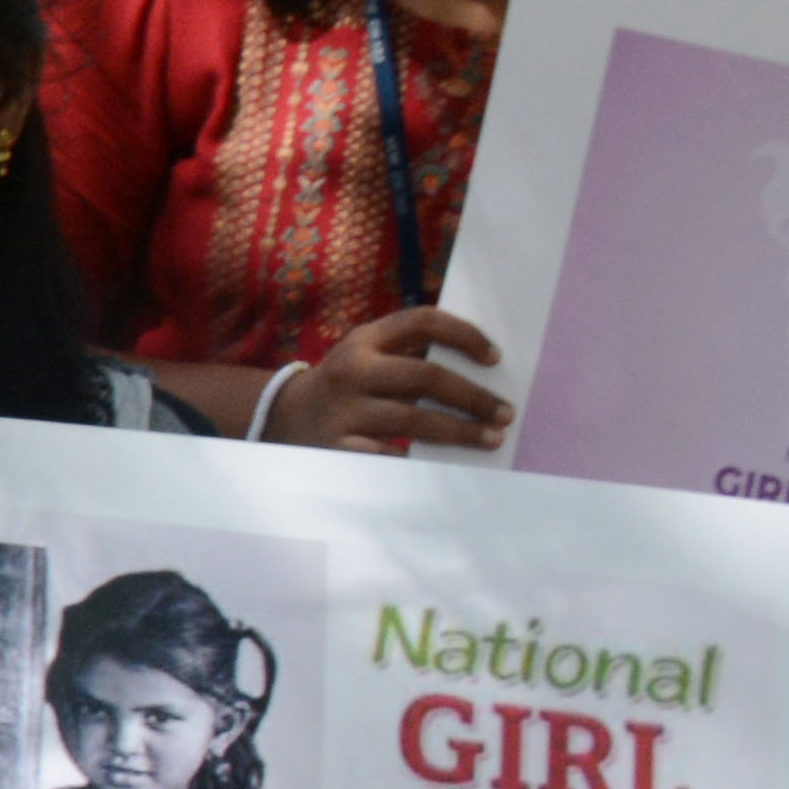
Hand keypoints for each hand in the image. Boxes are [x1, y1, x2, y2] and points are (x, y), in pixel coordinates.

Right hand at [263, 303, 507, 455]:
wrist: (283, 417)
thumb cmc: (347, 384)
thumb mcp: (367, 354)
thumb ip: (409, 353)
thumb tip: (479, 368)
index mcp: (365, 340)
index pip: (422, 321)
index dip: (464, 335)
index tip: (494, 358)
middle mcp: (353, 370)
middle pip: (424, 376)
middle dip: (472, 396)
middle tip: (504, 413)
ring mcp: (343, 410)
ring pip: (413, 420)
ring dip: (459, 431)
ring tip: (491, 439)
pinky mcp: (337, 446)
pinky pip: (389, 455)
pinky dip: (420, 460)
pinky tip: (446, 467)